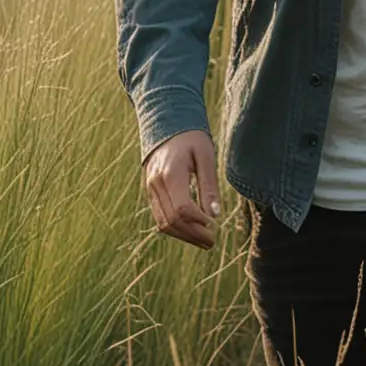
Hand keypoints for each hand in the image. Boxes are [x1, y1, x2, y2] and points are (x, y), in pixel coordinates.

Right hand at [143, 129, 220, 248]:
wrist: (167, 124)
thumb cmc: (191, 138)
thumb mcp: (206, 156)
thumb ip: (209, 185)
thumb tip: (215, 214)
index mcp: (171, 173)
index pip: (181, 208)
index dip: (197, 222)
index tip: (213, 225)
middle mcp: (156, 183)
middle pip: (171, 220)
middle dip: (192, 235)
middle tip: (212, 241)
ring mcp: (150, 188)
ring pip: (163, 223)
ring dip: (183, 236)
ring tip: (203, 241)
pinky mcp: (150, 191)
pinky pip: (159, 216)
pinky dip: (175, 228)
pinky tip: (191, 230)